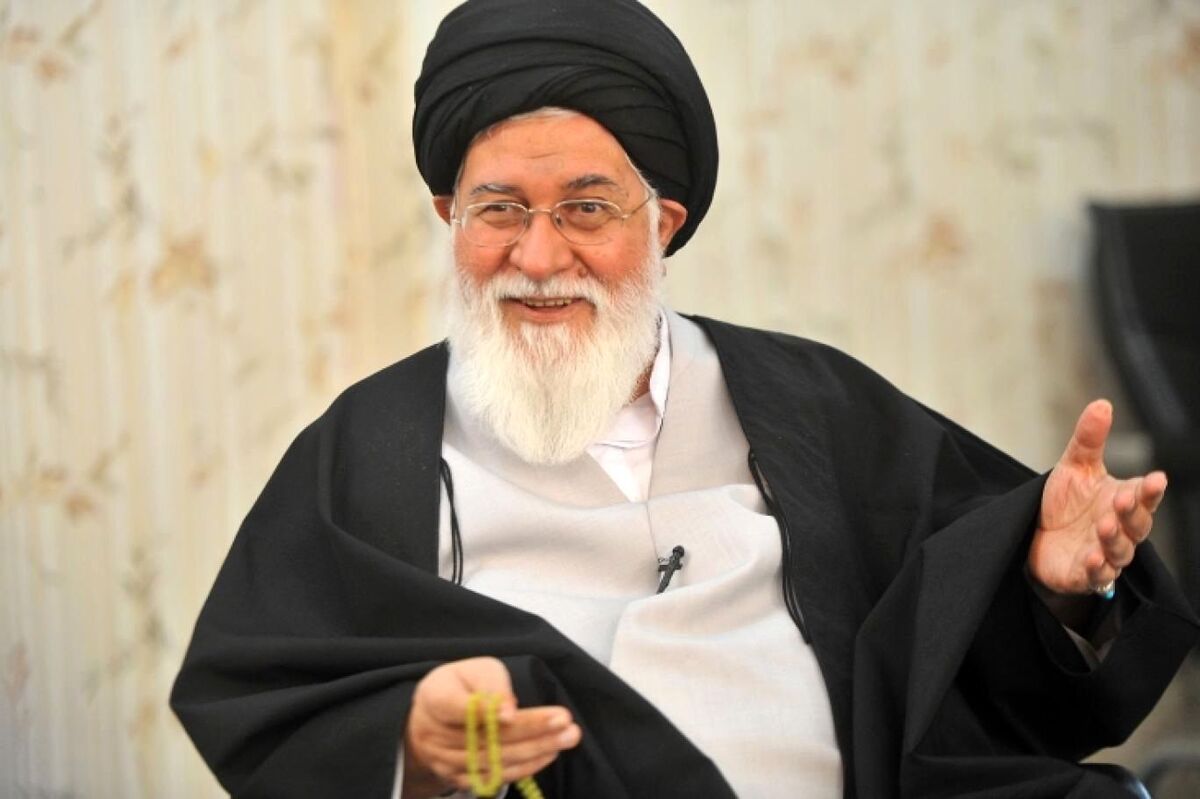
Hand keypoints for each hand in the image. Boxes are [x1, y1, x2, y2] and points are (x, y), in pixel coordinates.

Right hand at [401, 656, 580, 796]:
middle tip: (566, 723)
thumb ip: (492, 685)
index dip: (486, 711)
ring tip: (568, 737)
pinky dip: (524, 767)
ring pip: (494, 761)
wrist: (432, 717)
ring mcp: (444, 761)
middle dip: (530, 730)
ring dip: (535, 750)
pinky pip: (494, 778)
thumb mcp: (475, 670)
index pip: (459, 708)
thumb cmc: (462, 685)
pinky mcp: (458, 778)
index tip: (514, 713)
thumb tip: (510, 710)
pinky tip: (549, 753)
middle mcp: (434, 735)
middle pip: (486, 737)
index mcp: (435, 698)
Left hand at [1028, 399, 1166, 596]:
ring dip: (1114, 538)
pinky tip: (1092, 558)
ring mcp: (1105, 554)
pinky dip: (1097, 568)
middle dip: (1132, 512)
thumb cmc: (1064, 503)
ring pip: (1120, 550)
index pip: (1144, 496)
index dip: (1150, 489)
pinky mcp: (1085, 575)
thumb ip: (1089, 439)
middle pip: (1137, 524)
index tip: (1156, 478)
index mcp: (1123, 501)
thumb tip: (1102, 404)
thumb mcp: (1074, 467)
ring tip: (1105, 524)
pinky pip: (1098, 576)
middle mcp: (1120, 530)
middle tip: (1123, 498)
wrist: (1034, 536)